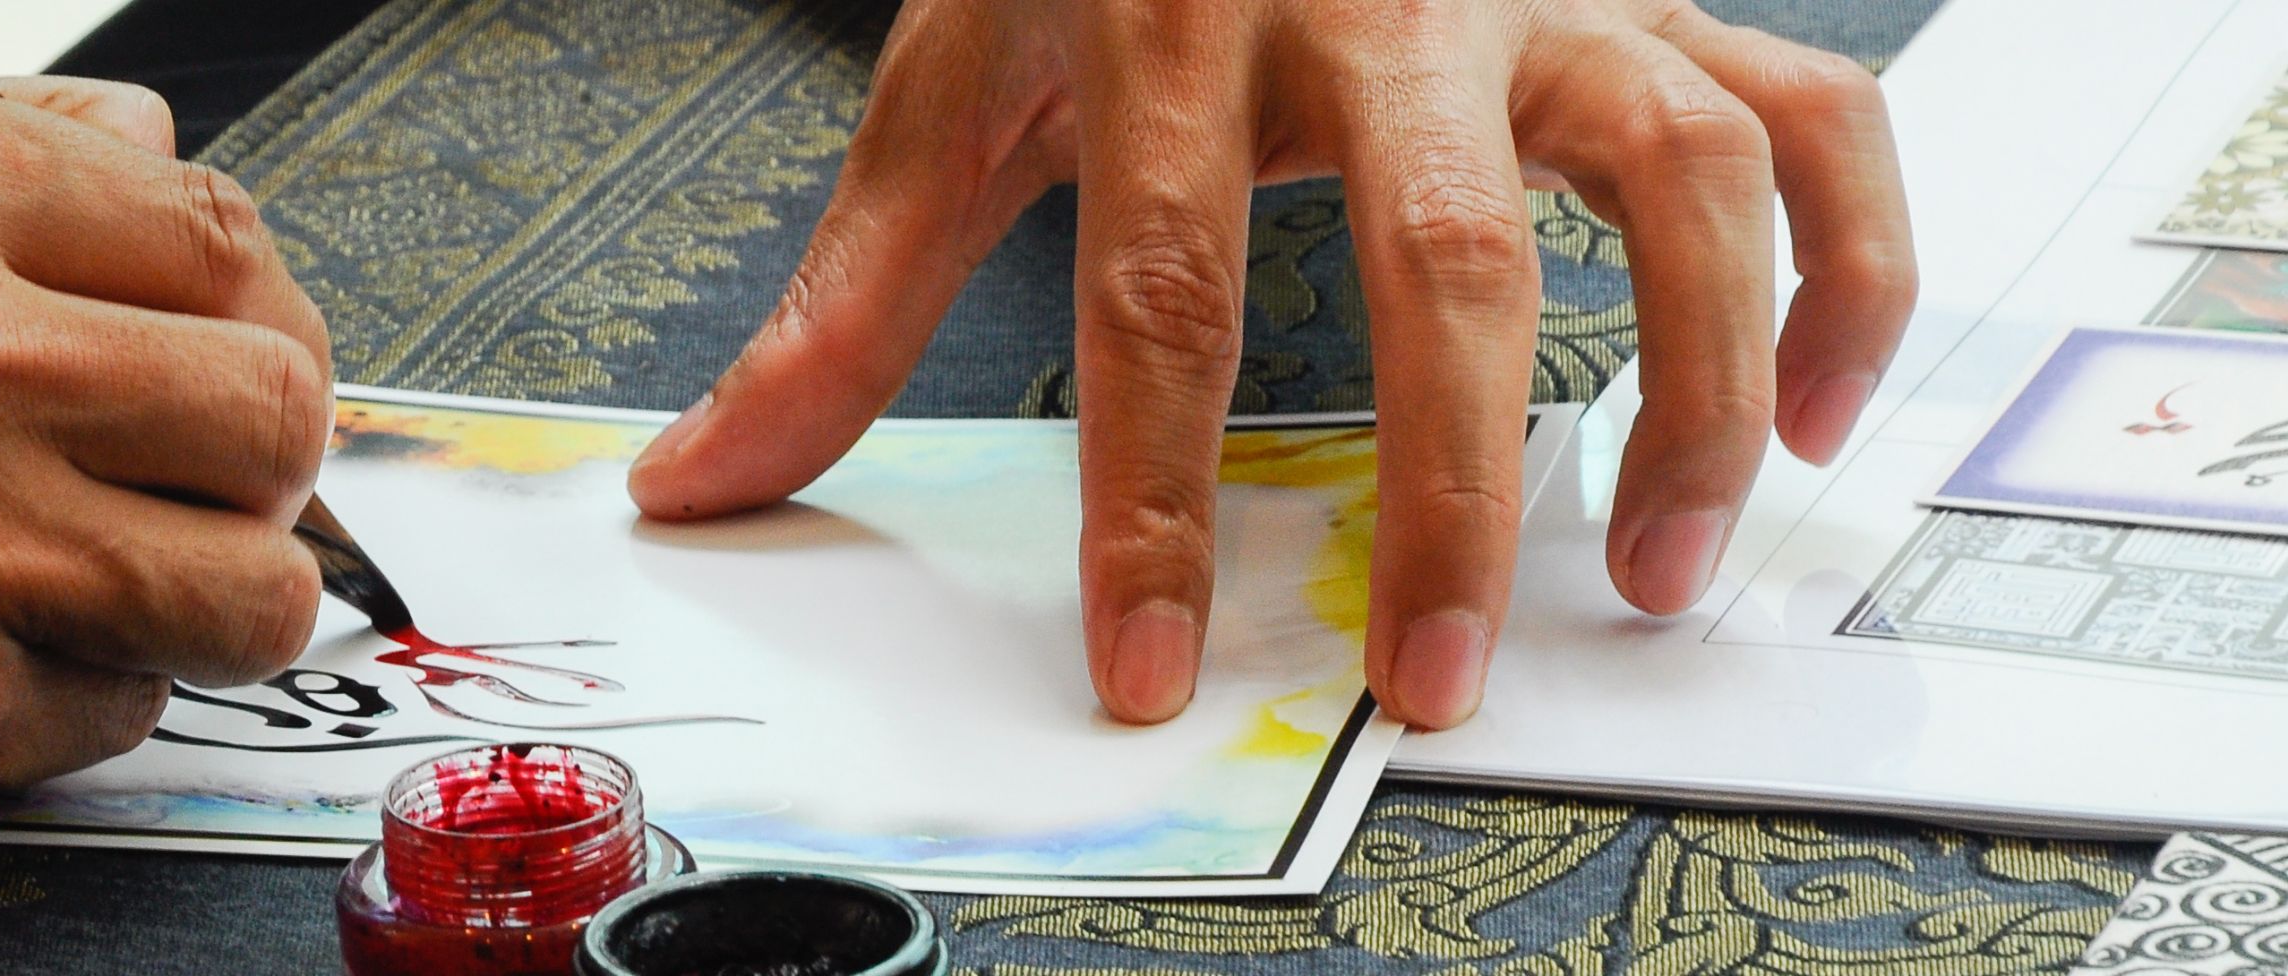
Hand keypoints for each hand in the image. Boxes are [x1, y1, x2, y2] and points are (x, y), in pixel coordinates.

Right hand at [0, 71, 330, 853]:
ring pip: (253, 584)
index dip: (245, 301)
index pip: (217, 231)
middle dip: (253, 448)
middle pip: (279, 402)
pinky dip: (74, 690)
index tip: (216, 343)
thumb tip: (164, 156)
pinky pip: (126, 707)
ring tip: (110, 569)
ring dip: (207, 587)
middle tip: (185, 470)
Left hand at [623, 0, 1911, 728]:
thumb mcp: (962, 83)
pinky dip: (1858, 265)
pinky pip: (1812, 121)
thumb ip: (856, 296)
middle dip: (1451, 486)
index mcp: (1181, 27)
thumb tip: (710, 474)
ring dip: (1700, 384)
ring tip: (1657, 566)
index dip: (1152, 494)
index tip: (1151, 660)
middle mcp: (1384, 3)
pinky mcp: (1652, 0)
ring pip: (1679, 178)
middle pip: (1445, 257)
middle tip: (1428, 669)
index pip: (1164, 291)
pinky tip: (1829, 411)